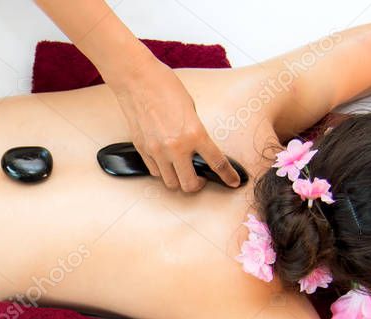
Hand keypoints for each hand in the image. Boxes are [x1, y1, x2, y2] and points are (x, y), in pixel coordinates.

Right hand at [110, 58, 239, 191]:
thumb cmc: (165, 88)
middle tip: (200, 178)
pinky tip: (166, 161)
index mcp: (195, 133)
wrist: (138, 81)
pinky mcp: (142, 150)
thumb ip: (195, 132)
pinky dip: (163, 171)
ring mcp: (157, 151)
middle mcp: (176, 147)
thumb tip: (196, 149)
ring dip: (178, 179)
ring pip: (170, 182)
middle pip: (189, 184)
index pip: (216, 163)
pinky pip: (155, 171)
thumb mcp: (191, 109)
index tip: (232, 182)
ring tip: (181, 170)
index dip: (227, 176)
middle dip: (197, 185)